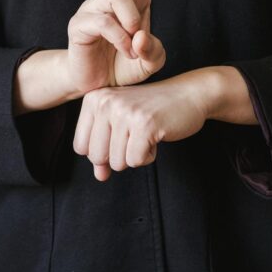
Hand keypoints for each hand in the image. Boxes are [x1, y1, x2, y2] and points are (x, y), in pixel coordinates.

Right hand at [66, 0, 165, 94]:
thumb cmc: (122, 66)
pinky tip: (125, 51)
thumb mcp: (149, 61)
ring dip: (133, 20)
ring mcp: (95, 7)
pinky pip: (105, 21)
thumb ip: (154, 50)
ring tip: (133, 45)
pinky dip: (121, 39)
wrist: (94, 86)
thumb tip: (140, 36)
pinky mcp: (80, 24)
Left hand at [72, 69, 217, 180]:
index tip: (121, 134)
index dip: (103, 151)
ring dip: (136, 154)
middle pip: (97, 157)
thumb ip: (106, 150)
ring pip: (117, 162)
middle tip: (136, 134)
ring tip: (147, 132)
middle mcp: (105, 102)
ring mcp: (124, 112)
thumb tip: (99, 176)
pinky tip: (156, 135)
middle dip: (119, 155)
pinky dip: (148, 156)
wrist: (189, 94)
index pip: (81, 147)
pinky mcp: (144, 124)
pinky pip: (136, 161)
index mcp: (94, 99)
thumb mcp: (122, 126)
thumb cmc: (153, 111)